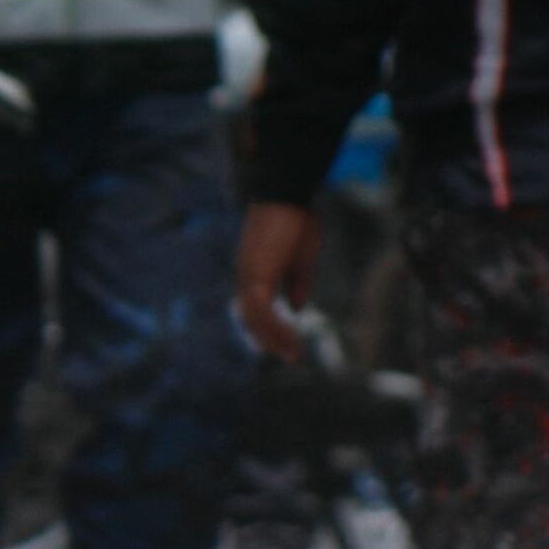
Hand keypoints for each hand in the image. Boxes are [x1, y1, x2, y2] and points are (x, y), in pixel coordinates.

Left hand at [233, 201, 320, 362]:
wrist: (286, 193)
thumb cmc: (296, 218)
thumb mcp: (302, 258)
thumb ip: (298, 284)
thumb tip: (296, 309)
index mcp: (255, 271)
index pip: (255, 308)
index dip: (269, 328)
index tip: (287, 344)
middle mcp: (246, 275)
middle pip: (251, 318)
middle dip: (270, 340)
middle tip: (291, 356)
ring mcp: (249, 274)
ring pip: (254, 319)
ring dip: (273, 338)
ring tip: (293, 354)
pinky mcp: (257, 274)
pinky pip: (261, 310)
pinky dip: (274, 327)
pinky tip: (291, 337)